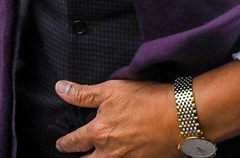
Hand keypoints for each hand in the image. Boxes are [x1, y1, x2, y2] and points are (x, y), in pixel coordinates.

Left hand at [55, 79, 179, 157]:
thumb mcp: (111, 90)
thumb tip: (59, 89)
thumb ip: (83, 93)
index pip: (73, 142)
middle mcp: (109, 153)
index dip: (64, 143)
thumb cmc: (146, 100)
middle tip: (74, 157)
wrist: (179, 117)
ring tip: (96, 157)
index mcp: (98, 133)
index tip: (61, 144)